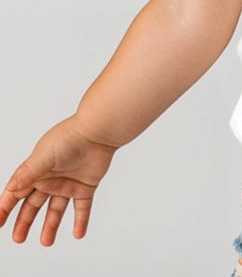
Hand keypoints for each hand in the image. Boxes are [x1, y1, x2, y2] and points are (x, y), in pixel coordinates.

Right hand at [0, 115, 115, 245]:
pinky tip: (78, 234)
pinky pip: (82, 207)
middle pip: (33, 204)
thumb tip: (11, 188)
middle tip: (18, 238)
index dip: (5, 207)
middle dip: (25, 221)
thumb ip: (27, 174)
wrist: (99, 132)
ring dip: (50, 225)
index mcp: (36, 170)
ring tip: (46, 242)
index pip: (16, 193)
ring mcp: (68, 183)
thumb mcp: (43, 156)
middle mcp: (50, 178)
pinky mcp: (86, 186)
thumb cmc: (70, 137)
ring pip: (56, 209)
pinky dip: (80, 220)